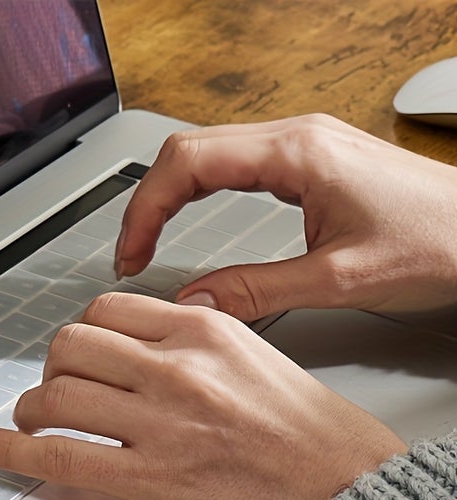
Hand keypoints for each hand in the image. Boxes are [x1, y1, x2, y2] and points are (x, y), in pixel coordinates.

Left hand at [0, 292, 403, 499]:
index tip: (75, 358)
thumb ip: (201, 353)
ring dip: (27, 412)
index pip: (107, 311)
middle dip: (48, 372)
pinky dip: (9, 453)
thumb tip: (151, 357)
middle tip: (51, 394)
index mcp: (207, 332)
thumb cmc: (320, 444)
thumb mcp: (261, 365)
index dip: (79, 338)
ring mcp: (159, 423)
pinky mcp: (148, 479)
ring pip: (54, 396)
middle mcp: (177, 368)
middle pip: (70, 346)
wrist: (351, 499)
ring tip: (30, 426)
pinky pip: (56, 456)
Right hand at [117, 115, 456, 319]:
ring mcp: (305, 145)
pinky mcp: (312, 162)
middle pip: (189, 150)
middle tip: (130, 257)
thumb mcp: (337, 280)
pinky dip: (199, 193)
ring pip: (209, 152)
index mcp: (299, 154)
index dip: (145, 210)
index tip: (131, 258)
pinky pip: (236, 163)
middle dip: (147, 202)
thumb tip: (194, 304)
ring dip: (169, 196)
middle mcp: (299, 138)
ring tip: (149, 245)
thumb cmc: (436, 244)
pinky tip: (191, 224)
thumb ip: (257, 292)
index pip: (188, 162)